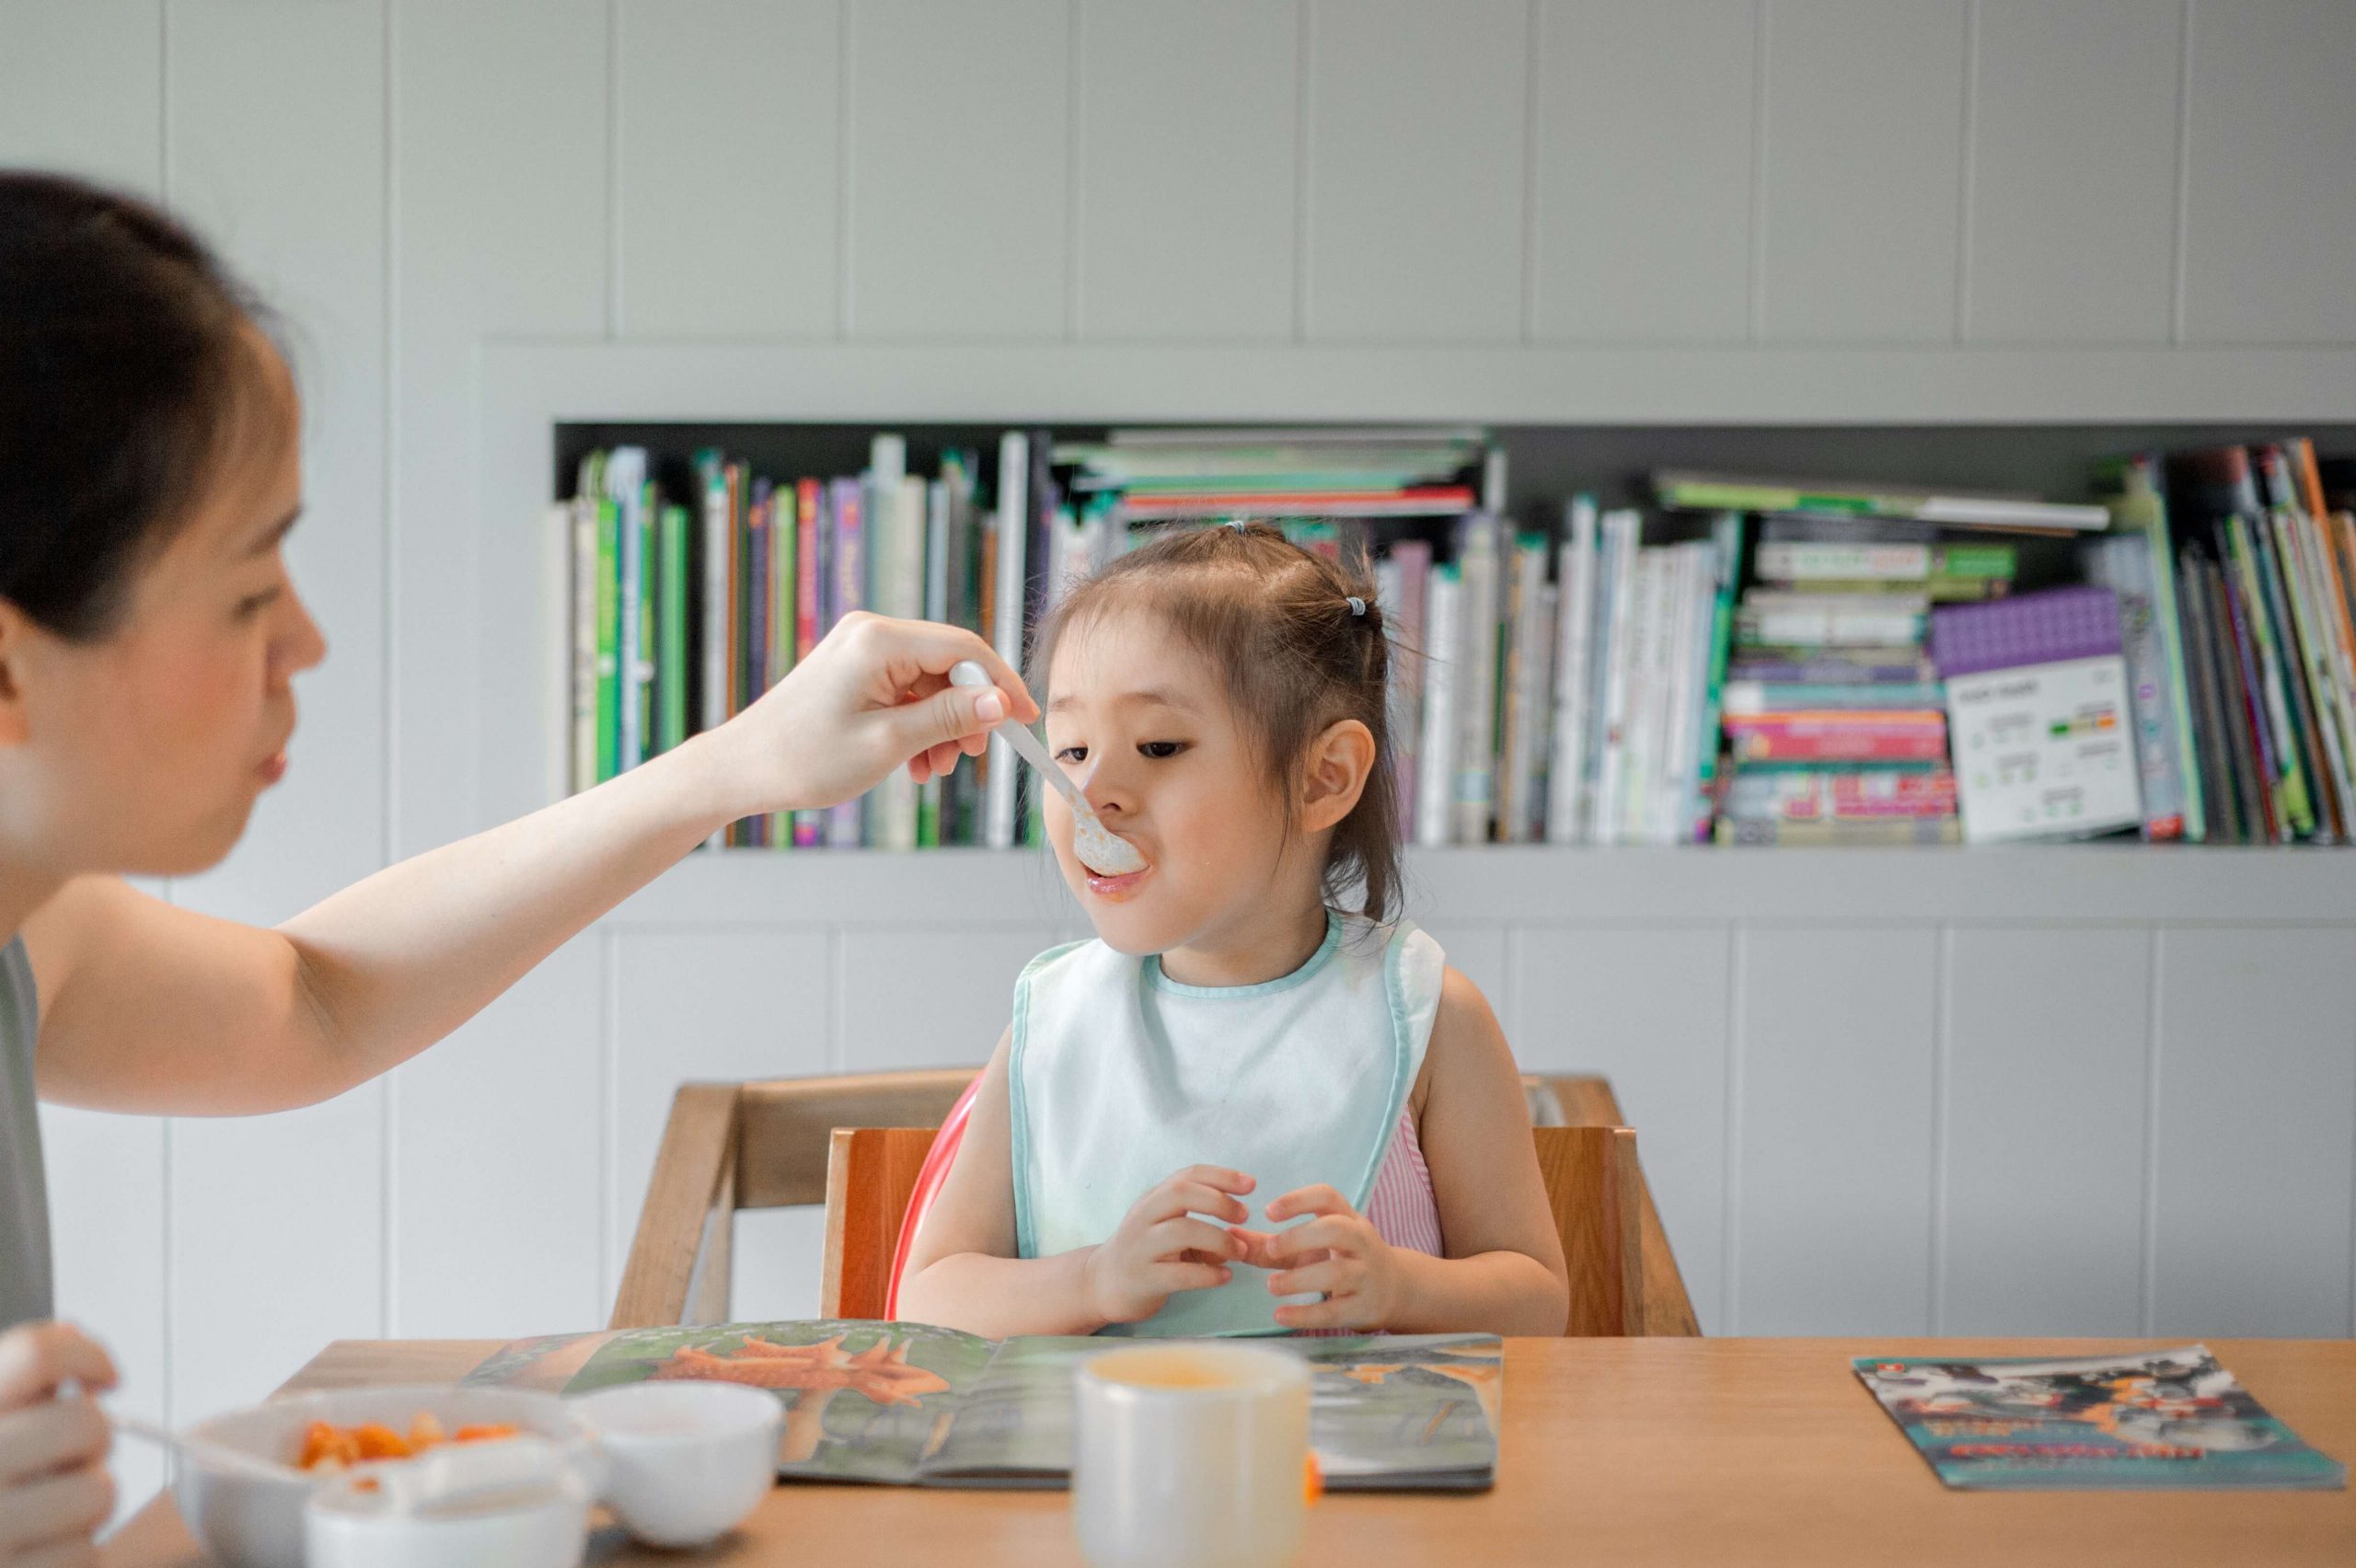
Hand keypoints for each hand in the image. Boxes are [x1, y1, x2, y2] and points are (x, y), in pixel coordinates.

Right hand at [0, 1322, 117, 1567]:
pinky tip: (37, 1555)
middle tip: (67, 1460)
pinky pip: (83, 1555)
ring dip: (87, 1502)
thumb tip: (71, 1333)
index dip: (87, 1356)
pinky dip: (72, 1556)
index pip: (36, 1355)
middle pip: (87, 1424)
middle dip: (93, 1441)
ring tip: (49, 1512)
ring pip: (98, 1493)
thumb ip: (19, 1384)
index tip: (103, 1377)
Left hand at [695, 612, 1036, 817]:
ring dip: (942, 725)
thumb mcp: (888, 742)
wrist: (741, 769)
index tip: (1025, 720)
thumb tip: (1000, 702)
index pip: (964, 648)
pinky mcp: (853, 669)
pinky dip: (918, 724)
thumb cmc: (805, 758)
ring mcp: (860, 649)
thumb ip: (949, 717)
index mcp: (878, 640)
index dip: (1002, 683)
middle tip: (971, 757)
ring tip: (935, 769)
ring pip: (929, 681)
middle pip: (949, 663)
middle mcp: (870, 633)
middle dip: (968, 711)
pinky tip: (916, 763)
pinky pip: (905, 690)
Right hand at [1081, 1165, 1255, 1327]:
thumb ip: (1198, 1224)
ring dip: (1218, 1239)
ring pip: (1180, 1231)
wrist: (1102, 1284)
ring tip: (1240, 1251)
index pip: (1187, 1175)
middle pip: (1180, 1193)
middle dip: (1218, 1200)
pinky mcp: (1143, 1279)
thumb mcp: (1166, 1229)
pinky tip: (1226, 1276)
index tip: (1250, 1184)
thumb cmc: (1144, 1252)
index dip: (1221, 1176)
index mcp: (1153, 1200)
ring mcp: (1140, 1248)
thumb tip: (1240, 1234)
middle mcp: (1143, 1218)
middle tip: (1244, 1215)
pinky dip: (1207, 1274)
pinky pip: (1179, 1274)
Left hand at [1244, 1185, 1402, 1331]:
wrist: (1393, 1289)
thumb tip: (1229, 1237)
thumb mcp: (1311, 1246)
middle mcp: (1361, 1241)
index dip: (1298, 1201)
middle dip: (1300, 1237)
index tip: (1269, 1211)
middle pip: (1336, 1229)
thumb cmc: (1342, 1259)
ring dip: (1300, 1279)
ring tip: (1271, 1286)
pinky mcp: (1365, 1306)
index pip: (1327, 1197)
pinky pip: (1336, 1311)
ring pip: (1337, 1272)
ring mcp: (1366, 1274)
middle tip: (1271, 1249)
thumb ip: (1271, 1244)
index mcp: (1347, 1218)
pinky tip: (1280, 1315)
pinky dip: (1306, 1314)